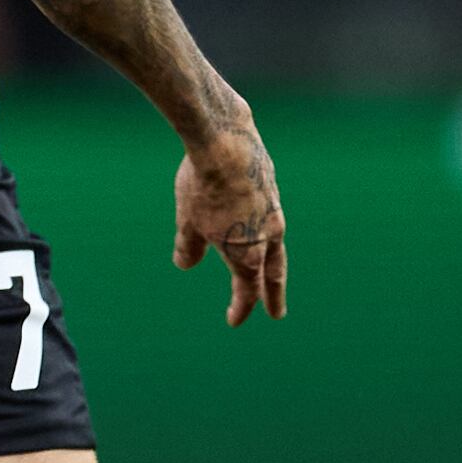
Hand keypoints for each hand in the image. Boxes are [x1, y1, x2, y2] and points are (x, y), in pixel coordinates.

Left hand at [171, 119, 286, 325]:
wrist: (225, 141)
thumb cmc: (203, 188)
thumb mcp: (187, 224)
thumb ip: (188, 248)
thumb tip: (185, 264)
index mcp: (248, 253)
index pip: (247, 290)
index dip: (241, 307)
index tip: (234, 321)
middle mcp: (268, 235)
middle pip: (273, 273)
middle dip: (272, 295)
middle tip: (276, 313)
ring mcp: (273, 210)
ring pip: (274, 244)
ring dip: (270, 261)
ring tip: (267, 270)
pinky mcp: (270, 187)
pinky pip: (268, 216)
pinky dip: (263, 228)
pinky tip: (256, 223)